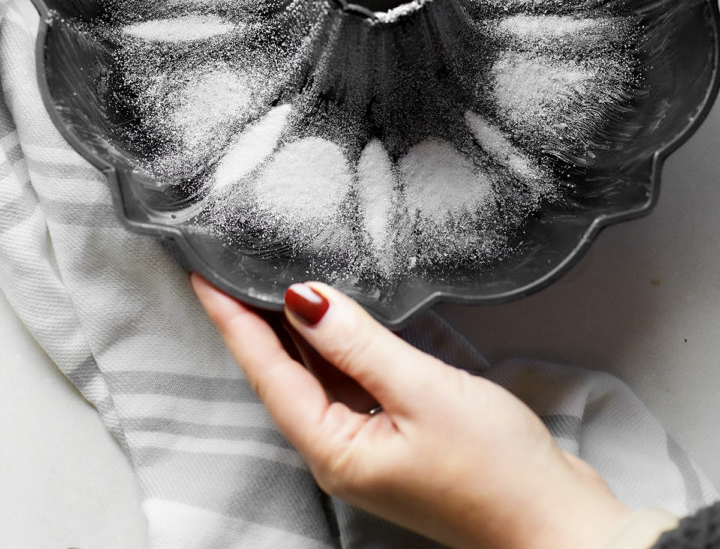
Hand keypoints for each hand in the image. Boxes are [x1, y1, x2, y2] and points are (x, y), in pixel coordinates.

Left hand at [192, 275, 629, 548]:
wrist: (554, 520)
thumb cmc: (495, 469)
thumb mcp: (423, 392)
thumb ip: (359, 343)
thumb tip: (303, 298)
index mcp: (334, 450)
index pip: (268, 372)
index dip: (233, 321)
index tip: (204, 275)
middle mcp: (340, 450)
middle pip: (282, 373)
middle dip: (252, 321)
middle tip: (227, 265)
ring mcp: (367, 444)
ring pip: (313, 375)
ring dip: (290, 329)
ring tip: (264, 278)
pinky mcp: (395, 434)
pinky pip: (346, 380)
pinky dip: (331, 344)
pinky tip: (330, 315)